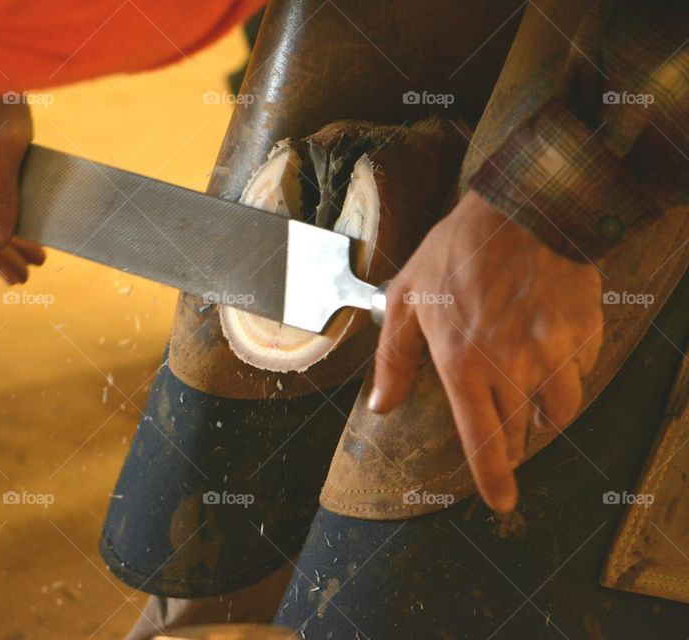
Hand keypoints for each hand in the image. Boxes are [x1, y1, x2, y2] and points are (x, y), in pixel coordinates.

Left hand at [369, 190, 603, 512]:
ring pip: (559, 410)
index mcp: (461, 364)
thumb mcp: (406, 299)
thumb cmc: (456, 252)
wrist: (523, 210)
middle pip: (521, 430)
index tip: (500, 501)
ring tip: (530, 396)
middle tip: (506, 429)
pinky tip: (550, 349)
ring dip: (544, 412)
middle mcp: (510, 367)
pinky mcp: (584, 334)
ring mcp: (553, 352)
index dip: (493, 477)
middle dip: (513, 436)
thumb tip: (382, 406)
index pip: (481, 439)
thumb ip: (394, 359)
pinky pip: (580, 372)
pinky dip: (567, 372)